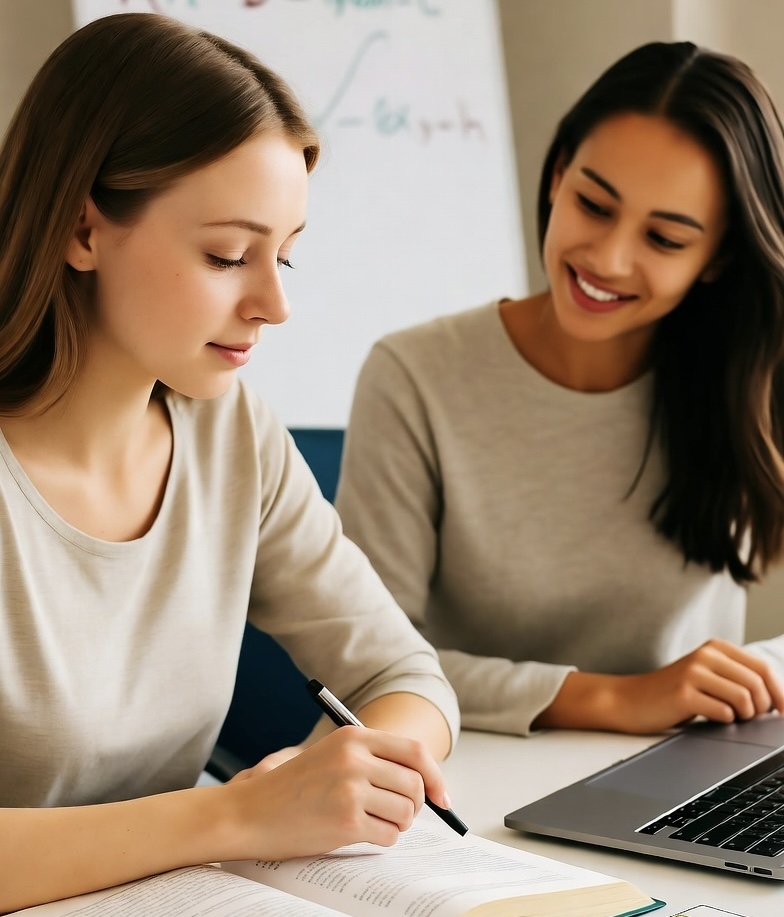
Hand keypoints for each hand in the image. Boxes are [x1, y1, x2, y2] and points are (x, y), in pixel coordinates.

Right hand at [224, 725, 447, 860]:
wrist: (250, 812)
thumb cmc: (293, 789)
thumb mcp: (331, 757)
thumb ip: (372, 761)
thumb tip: (423, 784)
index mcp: (352, 737)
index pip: (414, 751)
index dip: (434, 775)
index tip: (441, 796)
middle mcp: (355, 758)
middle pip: (415, 783)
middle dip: (415, 806)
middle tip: (399, 816)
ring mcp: (351, 789)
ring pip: (405, 812)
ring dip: (397, 824)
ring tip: (372, 823)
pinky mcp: (346, 821)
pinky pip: (389, 836)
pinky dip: (382, 840)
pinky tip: (359, 834)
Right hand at [536, 638, 783, 733]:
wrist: (629, 700)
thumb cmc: (671, 694)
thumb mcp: (705, 677)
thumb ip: (735, 679)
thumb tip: (776, 700)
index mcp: (715, 648)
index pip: (763, 668)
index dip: (780, 694)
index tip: (783, 713)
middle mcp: (706, 655)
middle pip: (758, 684)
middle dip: (762, 709)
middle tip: (747, 718)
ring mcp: (694, 673)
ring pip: (745, 699)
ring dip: (744, 716)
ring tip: (728, 718)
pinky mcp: (684, 693)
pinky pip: (724, 712)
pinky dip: (724, 721)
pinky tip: (709, 719)